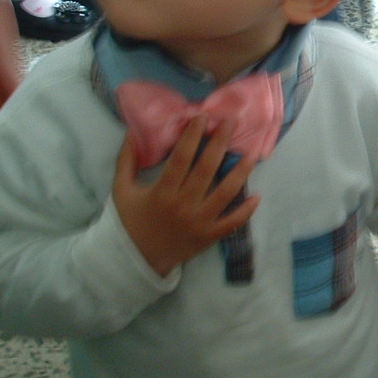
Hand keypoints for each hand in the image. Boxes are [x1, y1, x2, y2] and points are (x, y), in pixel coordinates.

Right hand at [111, 116, 258, 276]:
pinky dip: (246, 210)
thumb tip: (132, 131)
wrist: (135, 260)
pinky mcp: (208, 236)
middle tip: (231, 122)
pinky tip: (256, 195)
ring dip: (241, 172)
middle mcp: (182, 205)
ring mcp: (198, 222)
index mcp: (161, 192)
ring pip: (225, 194)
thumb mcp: (120, 190)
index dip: (193, 135)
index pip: (181, 157)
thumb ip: (126, 160)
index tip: (203, 116)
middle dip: (220, 142)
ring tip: (251, 153)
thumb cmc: (129, 221)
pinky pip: (232, 222)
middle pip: (206, 169)